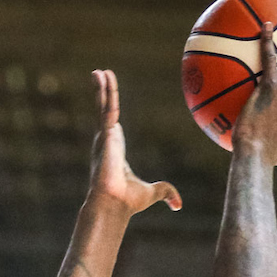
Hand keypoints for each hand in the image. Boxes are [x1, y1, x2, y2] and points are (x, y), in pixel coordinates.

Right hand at [87, 70, 181, 215]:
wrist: (113, 203)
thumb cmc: (127, 201)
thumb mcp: (153, 193)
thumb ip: (166, 193)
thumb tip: (178, 205)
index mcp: (115, 151)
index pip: (113, 126)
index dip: (111, 113)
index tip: (110, 102)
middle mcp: (107, 141)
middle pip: (105, 112)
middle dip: (103, 95)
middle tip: (101, 77)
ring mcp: (104, 137)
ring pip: (103, 106)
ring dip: (102, 88)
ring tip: (99, 71)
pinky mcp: (105, 134)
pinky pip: (107, 108)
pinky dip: (105, 92)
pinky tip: (103, 76)